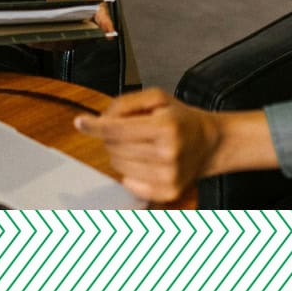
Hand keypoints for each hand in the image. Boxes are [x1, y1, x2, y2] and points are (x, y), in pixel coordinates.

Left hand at [75, 89, 222, 201]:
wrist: (210, 143)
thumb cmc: (181, 119)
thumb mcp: (157, 97)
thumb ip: (126, 103)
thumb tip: (99, 119)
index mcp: (166, 127)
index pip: (117, 129)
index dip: (94, 125)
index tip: (80, 122)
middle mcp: (168, 154)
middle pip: (114, 147)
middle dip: (113, 136)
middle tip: (131, 130)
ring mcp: (168, 177)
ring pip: (118, 166)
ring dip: (121, 153)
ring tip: (141, 144)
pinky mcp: (167, 193)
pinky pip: (129, 183)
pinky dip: (131, 171)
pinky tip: (147, 161)